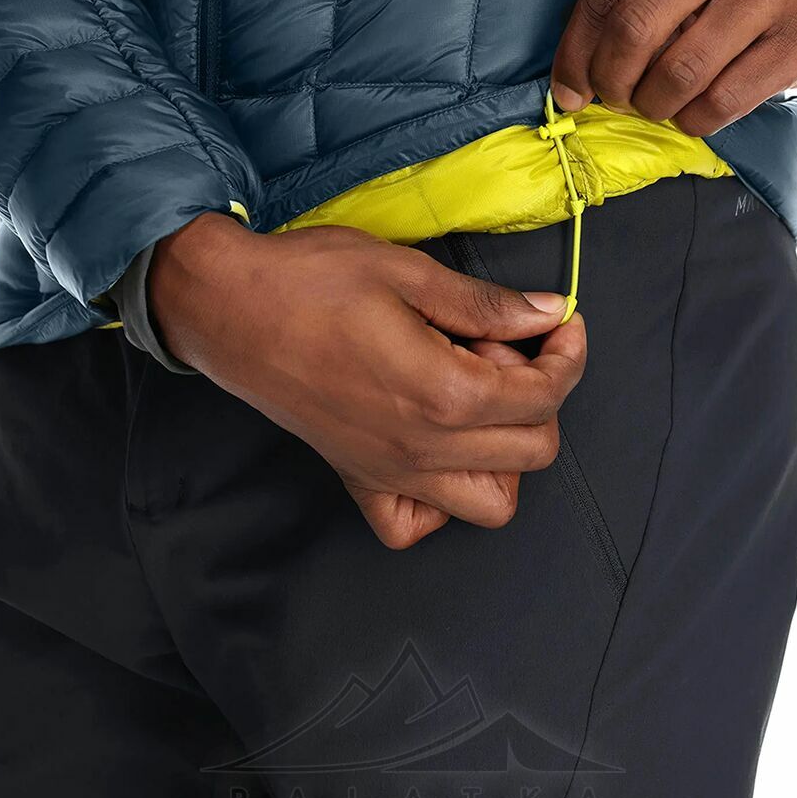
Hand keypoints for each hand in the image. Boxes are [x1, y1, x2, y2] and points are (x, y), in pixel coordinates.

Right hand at [147, 214, 585, 548]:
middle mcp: (423, 449)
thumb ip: (486, 305)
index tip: (558, 321)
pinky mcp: (359, 479)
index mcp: (443, 392)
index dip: (568, 353)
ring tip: (474, 396)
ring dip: (504, 453)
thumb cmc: (310, 281)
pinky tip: (434, 445)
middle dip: (538, 394)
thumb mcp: (408, 273)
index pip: (546, 395)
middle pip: (535, 449)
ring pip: (493, 503)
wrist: (228, 309)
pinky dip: (440, 499)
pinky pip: (416, 524)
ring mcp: (391, 473)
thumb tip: (549, 312)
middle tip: (494, 344)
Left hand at [549, 0, 796, 135]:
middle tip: (614, 98)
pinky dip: (696, 119)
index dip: (575, 53)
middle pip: (632, 33)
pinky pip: (724, 100)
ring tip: (657, 105)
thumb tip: (582, 61)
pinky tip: (696, 112)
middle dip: (609, 82)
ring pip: (677, 73)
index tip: (569, 88)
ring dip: (653, 105)